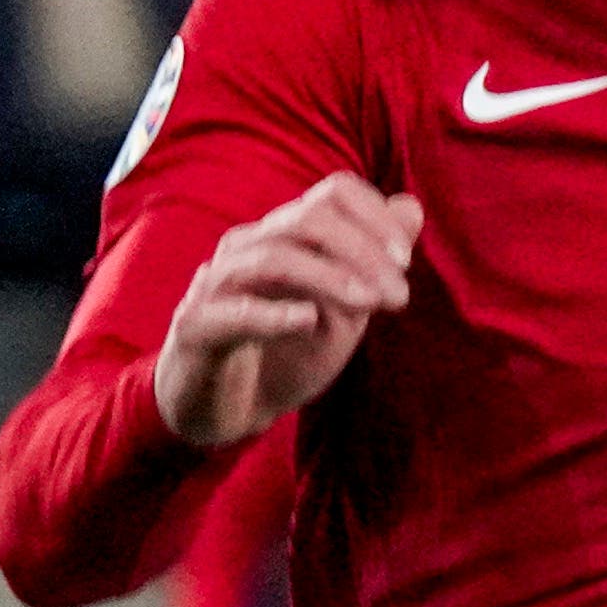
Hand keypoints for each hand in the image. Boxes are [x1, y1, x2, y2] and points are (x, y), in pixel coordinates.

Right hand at [152, 175, 419, 450]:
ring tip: (369, 305)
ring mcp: (216, 285)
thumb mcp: (342, 311)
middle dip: (361, 251)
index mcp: (283, 236)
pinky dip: (273, 313)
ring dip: (330, 279)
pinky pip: (234, 312)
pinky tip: (307, 320)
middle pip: (307, 219)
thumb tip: (411, 207)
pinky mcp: (194, 328)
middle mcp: (247, 247)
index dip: (374, 216)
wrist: (223, 412)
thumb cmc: (283, 355)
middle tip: (398, 296)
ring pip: (275, 259)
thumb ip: (372, 263)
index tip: (404, 262)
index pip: (332, 194)